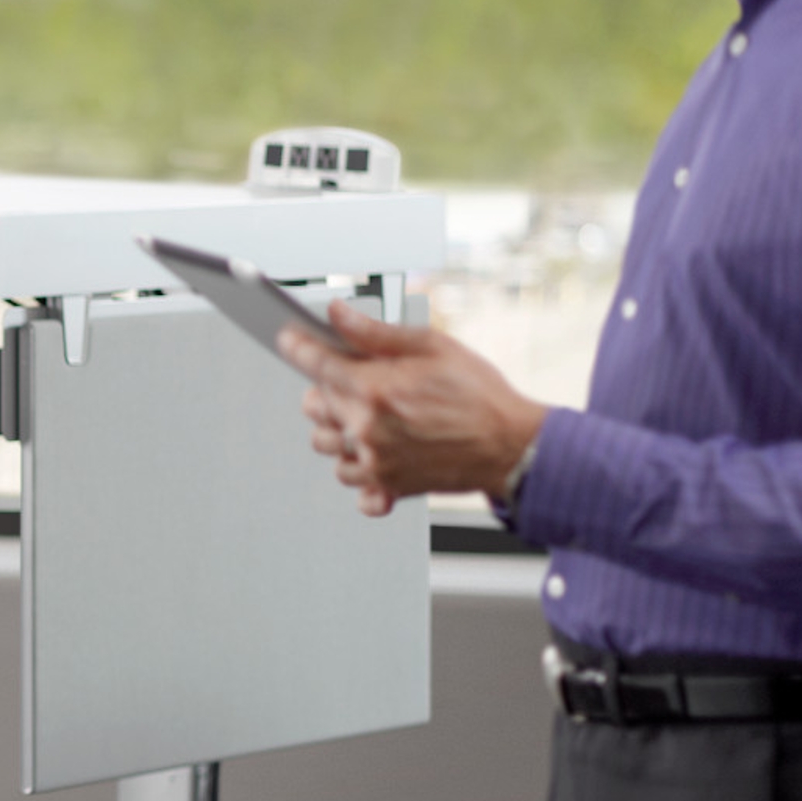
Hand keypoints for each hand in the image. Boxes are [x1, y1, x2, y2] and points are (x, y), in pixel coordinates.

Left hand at [282, 302, 546, 515]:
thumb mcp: (431, 346)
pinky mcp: (387, 486)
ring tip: (369, 417)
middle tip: (356, 381)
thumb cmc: (480, 395)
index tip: (288, 338)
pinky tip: (374, 456)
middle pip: (313, 406)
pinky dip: (357, 471)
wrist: (513, 444)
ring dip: (339, 429)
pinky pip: (351, 484)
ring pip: (327, 445)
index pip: (314, 363)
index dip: (296, 346)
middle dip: (327, 389)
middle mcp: (367, 428)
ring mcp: (374, 461)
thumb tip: (338, 315)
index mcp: (374, 389)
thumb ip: (375, 332)